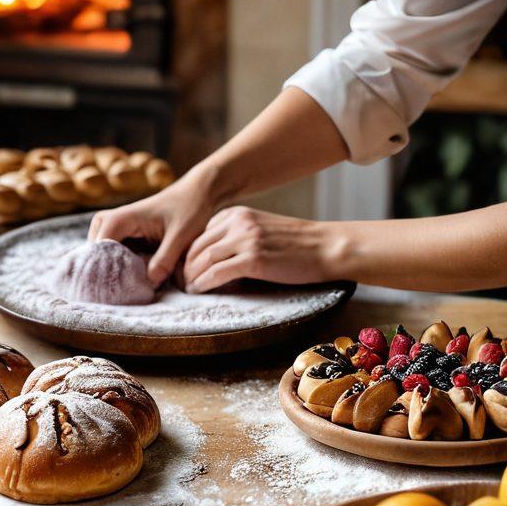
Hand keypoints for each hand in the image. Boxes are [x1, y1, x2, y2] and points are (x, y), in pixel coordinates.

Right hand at [89, 172, 217, 285]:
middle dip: (110, 276)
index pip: (98, 252)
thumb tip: (149, 284)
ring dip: (116, 274)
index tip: (123, 292)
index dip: (107, 273)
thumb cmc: (189, 209)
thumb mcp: (181, 236)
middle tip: (128, 294)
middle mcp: (108, 222)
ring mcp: (112, 229)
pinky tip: (137, 280)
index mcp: (119, 220)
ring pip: (103, 259)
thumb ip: (165, 260)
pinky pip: (114, 257)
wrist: (196, 193)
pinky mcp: (121, 236)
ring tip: (133, 288)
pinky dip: (123, 269)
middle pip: (96, 258)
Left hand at [182, 206, 341, 291]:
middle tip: (179, 282)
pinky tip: (199, 291)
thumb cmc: (297, 244)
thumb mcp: (261, 230)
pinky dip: (203, 284)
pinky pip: (216, 273)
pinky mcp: (253, 259)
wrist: (327, 247)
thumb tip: (213, 257)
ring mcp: (245, 240)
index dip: (187, 254)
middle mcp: (238, 223)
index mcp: (237, 214)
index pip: (199, 234)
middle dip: (184, 267)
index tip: (182, 269)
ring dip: (190, 278)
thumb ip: (238, 236)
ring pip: (202, 260)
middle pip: (196, 247)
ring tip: (187, 290)